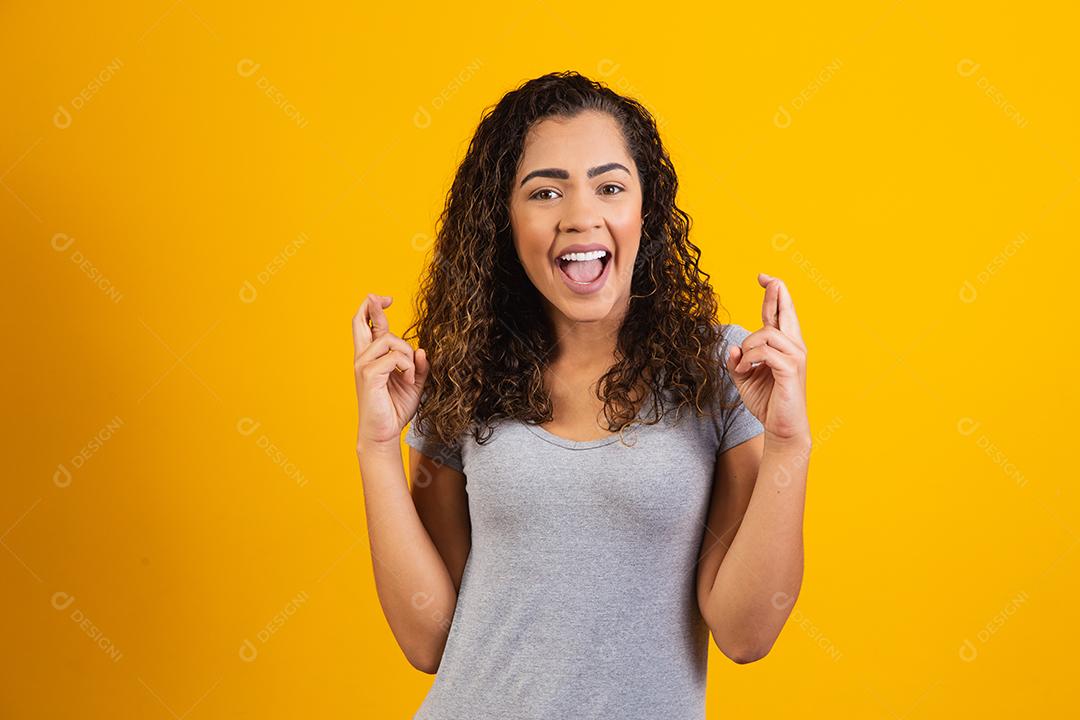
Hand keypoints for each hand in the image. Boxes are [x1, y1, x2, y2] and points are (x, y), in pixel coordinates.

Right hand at [353, 293, 429, 450]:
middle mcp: (363, 357)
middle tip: (384, 298)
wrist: (384, 433)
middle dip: (372, 305)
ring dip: (407, 355)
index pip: (368, 326)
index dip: (374, 308)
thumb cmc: (395, 408)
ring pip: (390, 340)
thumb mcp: (414, 383)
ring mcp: (363, 365)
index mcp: (371, 357)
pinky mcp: (369, 375)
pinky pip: (394, 357)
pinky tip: (408, 382)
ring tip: (409, 376)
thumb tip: (423, 350)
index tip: (386, 298)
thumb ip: (418, 366)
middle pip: (360, 322)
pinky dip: (407, 368)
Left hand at [725, 273, 809, 445]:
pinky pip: (764, 352)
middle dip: (776, 292)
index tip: (764, 277)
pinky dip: (749, 359)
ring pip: (766, 333)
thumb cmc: (767, 402)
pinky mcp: (791, 369)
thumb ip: (737, 361)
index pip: (781, 313)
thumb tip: (732, 347)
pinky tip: (744, 371)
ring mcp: (795, 357)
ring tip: (743, 367)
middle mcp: (794, 346)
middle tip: (766, 277)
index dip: (774, 293)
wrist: (782, 428)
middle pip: (786, 311)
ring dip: (747, 347)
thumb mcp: (745, 378)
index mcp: (784, 346)